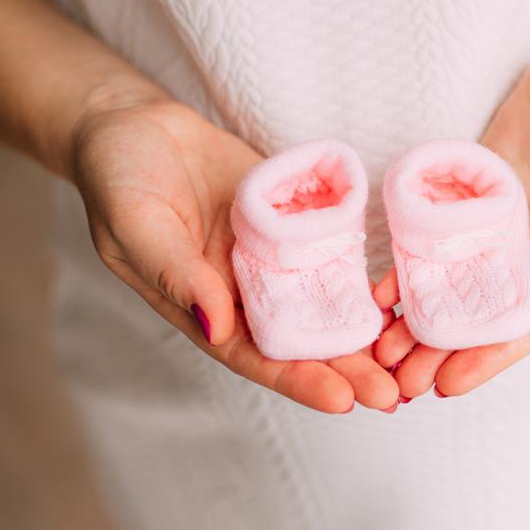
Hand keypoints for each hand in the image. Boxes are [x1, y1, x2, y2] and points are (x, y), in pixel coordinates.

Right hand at [71, 97, 398, 411]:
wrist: (135, 127)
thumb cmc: (119, 177)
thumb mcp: (136, 224)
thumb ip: (176, 274)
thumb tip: (217, 326)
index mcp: (202, 307)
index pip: (255, 356)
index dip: (299, 380)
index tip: (342, 401)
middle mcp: (243, 293)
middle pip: (301, 341)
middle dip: (347, 370)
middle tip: (393, 396)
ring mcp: (271, 261)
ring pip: (324, 305)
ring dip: (364, 332)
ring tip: (409, 356)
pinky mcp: (293, 225)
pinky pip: (332, 255)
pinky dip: (362, 277)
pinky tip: (401, 296)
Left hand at [373, 43, 529, 397]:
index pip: (528, 325)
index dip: (490, 357)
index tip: (449, 386)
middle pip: (483, 316)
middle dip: (442, 351)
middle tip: (396, 384)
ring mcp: (496, 229)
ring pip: (452, 285)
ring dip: (417, 320)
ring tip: (378, 351)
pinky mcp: (468, 196)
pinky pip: (434, 236)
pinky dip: (407, 265)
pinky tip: (376, 291)